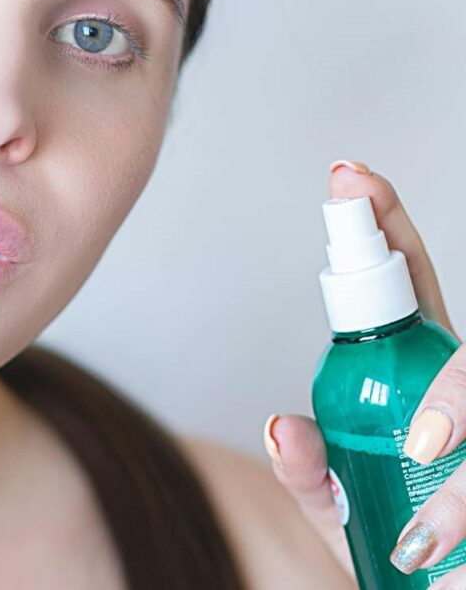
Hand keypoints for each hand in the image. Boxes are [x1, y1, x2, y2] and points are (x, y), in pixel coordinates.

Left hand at [263, 160, 459, 583]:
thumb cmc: (381, 536)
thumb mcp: (332, 502)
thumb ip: (305, 469)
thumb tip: (281, 426)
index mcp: (410, 372)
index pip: (405, 285)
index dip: (384, 224)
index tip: (350, 176)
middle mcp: (456, 388)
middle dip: (456, 393)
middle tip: (423, 440)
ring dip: (465, 485)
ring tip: (415, 540)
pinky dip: (462, 522)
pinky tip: (433, 558)